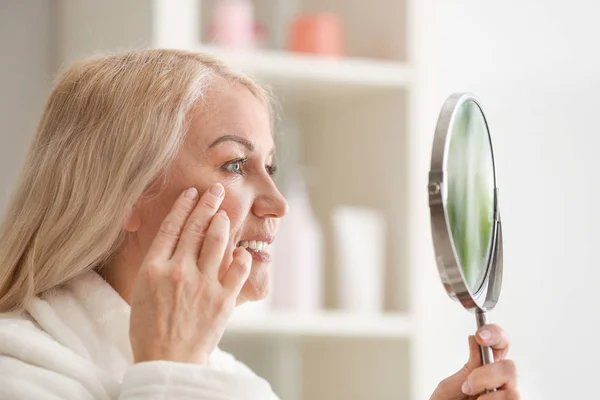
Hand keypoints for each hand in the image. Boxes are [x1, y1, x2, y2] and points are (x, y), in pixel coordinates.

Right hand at [129, 184, 250, 364]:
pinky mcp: (223, 299)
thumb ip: (157, 264)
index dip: (184, 206)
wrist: (167, 362)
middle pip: (196, 228)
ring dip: (223, 222)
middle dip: (208, 204)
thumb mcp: (141, 291)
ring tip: (226, 213)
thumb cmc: (150, 329)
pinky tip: (242, 249)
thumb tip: (173, 239)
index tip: (192, 193)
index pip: (172, 228)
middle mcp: (178, 271)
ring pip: (217, 240)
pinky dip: (242, 255)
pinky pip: (238, 268)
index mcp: (154, 269)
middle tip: (217, 190)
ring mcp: (203, 284)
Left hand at [429, 324, 518, 399]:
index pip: (501, 345)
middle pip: (511, 368)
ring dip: (488, 396)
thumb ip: (467, 367)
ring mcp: (507, 399)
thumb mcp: (452, 386)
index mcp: (487, 371)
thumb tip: (474, 339)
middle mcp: (501, 385)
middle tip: (468, 387)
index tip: (480, 335)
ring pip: (513, 391)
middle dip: (486, 375)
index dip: (496, 334)